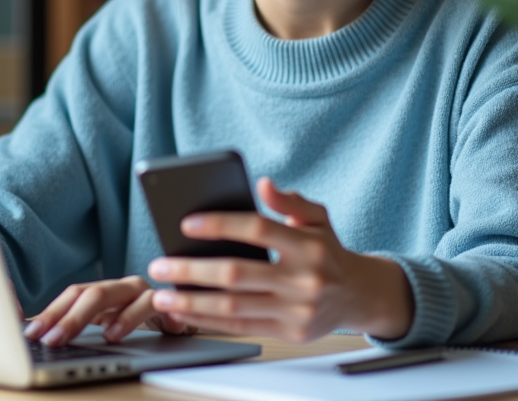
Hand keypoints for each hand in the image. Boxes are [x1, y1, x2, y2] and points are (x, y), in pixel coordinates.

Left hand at [22, 275, 195, 346]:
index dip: (50, 312)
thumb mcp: (108, 325)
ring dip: (91, 317)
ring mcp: (142, 291)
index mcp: (105, 291)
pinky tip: (115, 334)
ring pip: (112, 295)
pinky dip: (129, 318)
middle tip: (48, 339)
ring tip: (68, 337)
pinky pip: (147, 303)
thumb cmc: (142, 323)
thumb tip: (40, 337)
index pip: (72, 294)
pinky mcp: (165, 300)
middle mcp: (120, 287)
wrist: (186, 319)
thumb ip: (80, 327)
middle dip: (65, 317)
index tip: (31, 333)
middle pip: (88, 293)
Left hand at [146, 177, 413, 342]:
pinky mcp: (290, 333)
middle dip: (191, 269)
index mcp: (309, 245)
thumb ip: (290, 201)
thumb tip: (263, 183)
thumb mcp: (318, 218)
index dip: (220, 225)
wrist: (359, 296)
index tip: (186, 224)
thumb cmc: (329, 251)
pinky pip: (241, 328)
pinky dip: (208, 321)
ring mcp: (298, 310)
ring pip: (234, 307)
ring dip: (192, 301)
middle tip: (158, 265)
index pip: (257, 230)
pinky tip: (185, 312)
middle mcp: (305, 279)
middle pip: (237, 273)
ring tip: (162, 294)